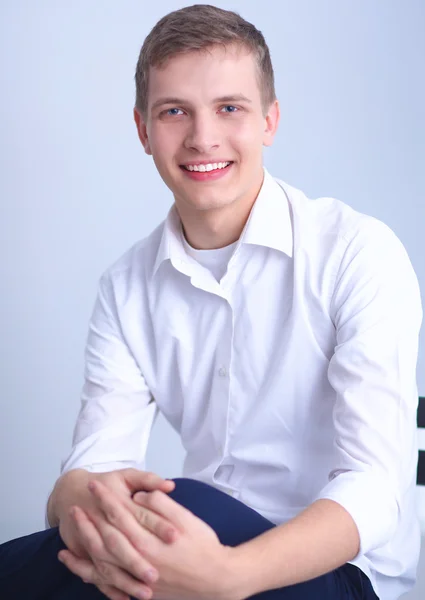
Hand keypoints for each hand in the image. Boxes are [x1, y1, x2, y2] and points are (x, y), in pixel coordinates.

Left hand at [60, 484, 237, 599]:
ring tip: (68, 538)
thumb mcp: (186, 519)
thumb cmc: (204, 545)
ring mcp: (138, 579)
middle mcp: (140, 561)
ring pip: (102, 564)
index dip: (106, 498)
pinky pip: (109, 584)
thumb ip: (161, 505)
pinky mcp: (140, 591)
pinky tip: (80, 569)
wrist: (218, 580)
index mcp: (150, 540)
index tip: (94, 485)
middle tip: (75, 506)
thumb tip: (140, 497)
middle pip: (106, 539)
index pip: (120, 515)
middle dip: (89, 521)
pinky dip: (92, 576)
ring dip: (84, 548)